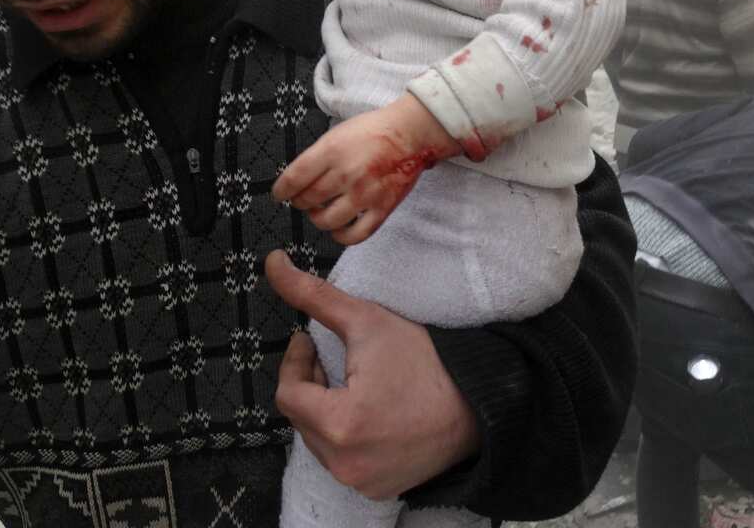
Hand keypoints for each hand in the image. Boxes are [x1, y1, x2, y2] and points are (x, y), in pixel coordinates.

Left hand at [267, 251, 480, 499]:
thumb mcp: (367, 321)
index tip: (308, 340)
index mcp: (340, 425)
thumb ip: (314, 295)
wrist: (479, 402)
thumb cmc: (427, 362)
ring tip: (348, 381)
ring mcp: (362, 481)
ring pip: (319, 441)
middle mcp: (346, 463)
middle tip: (328, 356)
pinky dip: (346, 436)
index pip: (288, 394)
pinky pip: (343, 460)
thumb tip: (274, 264)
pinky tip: (367, 411)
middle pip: (302, 418)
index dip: (295, 361)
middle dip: (310, 384)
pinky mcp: (377, 488)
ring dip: (324, 410)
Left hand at [273, 95, 459, 244]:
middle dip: (299, 202)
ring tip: (320, 211)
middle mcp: (346, 173)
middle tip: (302, 200)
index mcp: (332, 150)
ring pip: (327, 221)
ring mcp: (365, 193)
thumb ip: (317, 157)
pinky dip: (341, 236)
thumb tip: (297, 180)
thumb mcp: (337, 133)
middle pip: (308, 200)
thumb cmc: (373, 131)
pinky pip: (356, 234)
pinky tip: (338, 229)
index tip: (279, 194)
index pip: (294, 178)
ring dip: (317, 218)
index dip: (281, 190)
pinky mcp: (382, 208)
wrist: (411, 133)